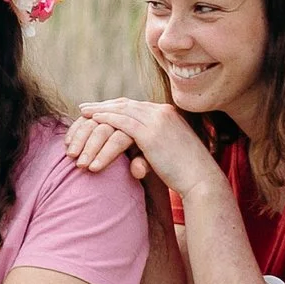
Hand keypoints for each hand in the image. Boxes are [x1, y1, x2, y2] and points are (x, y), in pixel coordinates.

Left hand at [76, 100, 221, 199]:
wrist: (201, 180)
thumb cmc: (186, 172)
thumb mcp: (168, 152)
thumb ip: (151, 147)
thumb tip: (136, 159)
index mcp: (167, 113)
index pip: (135, 105)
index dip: (115, 106)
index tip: (99, 109)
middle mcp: (162, 111)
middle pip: (125, 104)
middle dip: (103, 105)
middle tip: (84, 107)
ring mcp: (157, 120)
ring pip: (121, 111)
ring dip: (100, 112)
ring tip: (83, 114)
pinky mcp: (151, 133)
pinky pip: (122, 122)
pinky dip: (106, 119)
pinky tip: (93, 120)